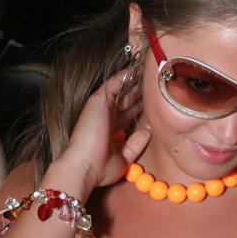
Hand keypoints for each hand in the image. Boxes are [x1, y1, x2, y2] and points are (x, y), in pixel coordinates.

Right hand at [55, 69, 149, 196]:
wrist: (84, 168)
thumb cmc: (100, 168)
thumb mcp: (124, 157)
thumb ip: (135, 144)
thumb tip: (148, 131)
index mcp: (109, 129)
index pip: (126, 114)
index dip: (138, 107)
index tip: (152, 102)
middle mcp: (104, 116)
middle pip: (124, 100)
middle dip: (138, 91)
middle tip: (152, 83)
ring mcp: (100, 107)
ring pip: (120, 89)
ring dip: (133, 80)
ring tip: (146, 71)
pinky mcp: (97, 100)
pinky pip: (113, 82)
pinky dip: (124, 75)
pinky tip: (136, 69)